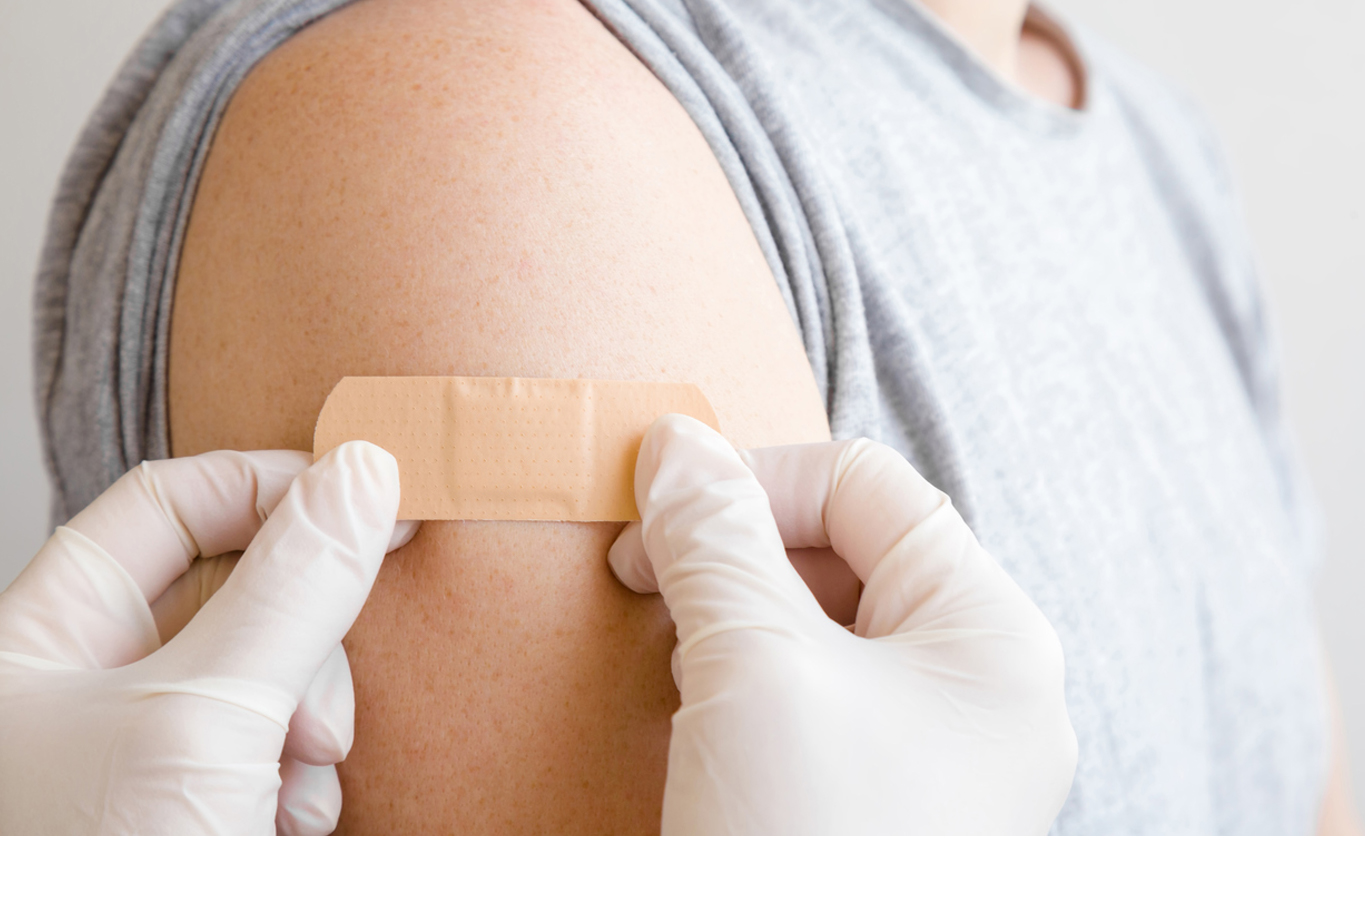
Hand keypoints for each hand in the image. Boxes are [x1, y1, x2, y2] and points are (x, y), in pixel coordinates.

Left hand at [0, 442, 411, 834]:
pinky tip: (288, 825)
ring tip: (293, 790)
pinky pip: (283, 748)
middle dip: (304, 644)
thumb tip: (362, 474)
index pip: (167, 503)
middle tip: (319, 708)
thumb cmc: (102, 870)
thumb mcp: (204, 716)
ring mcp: (151, 749)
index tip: (370, 495)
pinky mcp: (202, 804)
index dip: (271, 486)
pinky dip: (305, 780)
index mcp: (45, 635)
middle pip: (239, 590)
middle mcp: (93, 683)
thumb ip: (290, 586)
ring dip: (311, 725)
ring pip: (276, 674)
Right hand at [609, 416, 1076, 833]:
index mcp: (990, 635)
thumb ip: (715, 539)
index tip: (652, 517)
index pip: (868, 487)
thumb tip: (676, 444)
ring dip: (731, 617)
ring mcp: (933, 754)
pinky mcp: (878, 802)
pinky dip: (742, 683)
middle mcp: (977, 690)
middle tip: (643, 582)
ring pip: (822, 628)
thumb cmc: (810, 848)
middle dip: (736, 552)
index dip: (755, 479)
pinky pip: (811, 702)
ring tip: (665, 647)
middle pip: (848, 552)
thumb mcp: (755, 668)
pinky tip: (690, 711)